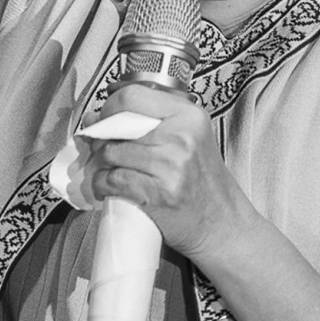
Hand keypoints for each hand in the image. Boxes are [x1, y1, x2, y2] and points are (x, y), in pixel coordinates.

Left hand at [73, 84, 257, 261]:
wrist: (224, 224)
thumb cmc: (202, 183)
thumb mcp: (188, 139)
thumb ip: (149, 123)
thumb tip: (95, 117)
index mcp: (188, 115)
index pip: (131, 96)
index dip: (109, 108)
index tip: (104, 120)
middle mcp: (181, 135)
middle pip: (118, 126)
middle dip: (100, 138)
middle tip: (97, 149)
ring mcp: (172, 164)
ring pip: (112, 153)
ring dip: (100, 164)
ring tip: (104, 170)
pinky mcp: (160, 192)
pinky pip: (114, 180)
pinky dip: (102, 185)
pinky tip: (105, 187)